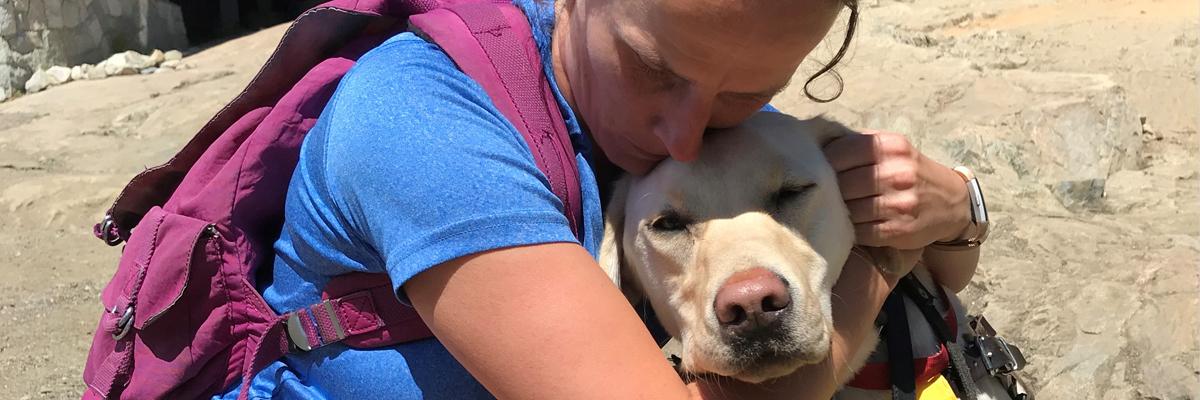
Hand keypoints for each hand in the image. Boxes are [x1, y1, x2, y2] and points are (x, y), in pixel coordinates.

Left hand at [823, 130, 970, 249]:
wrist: (952, 203)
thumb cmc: (912, 172)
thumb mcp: (893, 148)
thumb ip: (861, 143)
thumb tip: (818, 144)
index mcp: (892, 147)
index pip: (841, 152)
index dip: (823, 162)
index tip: (816, 169)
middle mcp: (897, 173)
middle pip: (841, 183)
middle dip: (827, 189)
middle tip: (820, 193)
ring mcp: (898, 204)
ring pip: (847, 209)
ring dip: (836, 211)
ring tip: (834, 209)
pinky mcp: (897, 230)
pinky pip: (858, 231)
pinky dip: (849, 229)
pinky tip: (850, 223)